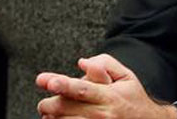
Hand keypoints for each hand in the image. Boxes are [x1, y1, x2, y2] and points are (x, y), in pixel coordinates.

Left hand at [36, 54, 176, 118]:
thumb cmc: (133, 98)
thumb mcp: (125, 76)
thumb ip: (104, 64)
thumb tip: (82, 62)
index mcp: (108, 96)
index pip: (82, 89)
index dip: (63, 85)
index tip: (48, 81)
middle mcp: (102, 114)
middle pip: (67, 108)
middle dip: (48, 104)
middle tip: (44, 103)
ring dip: (53, 118)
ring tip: (49, 114)